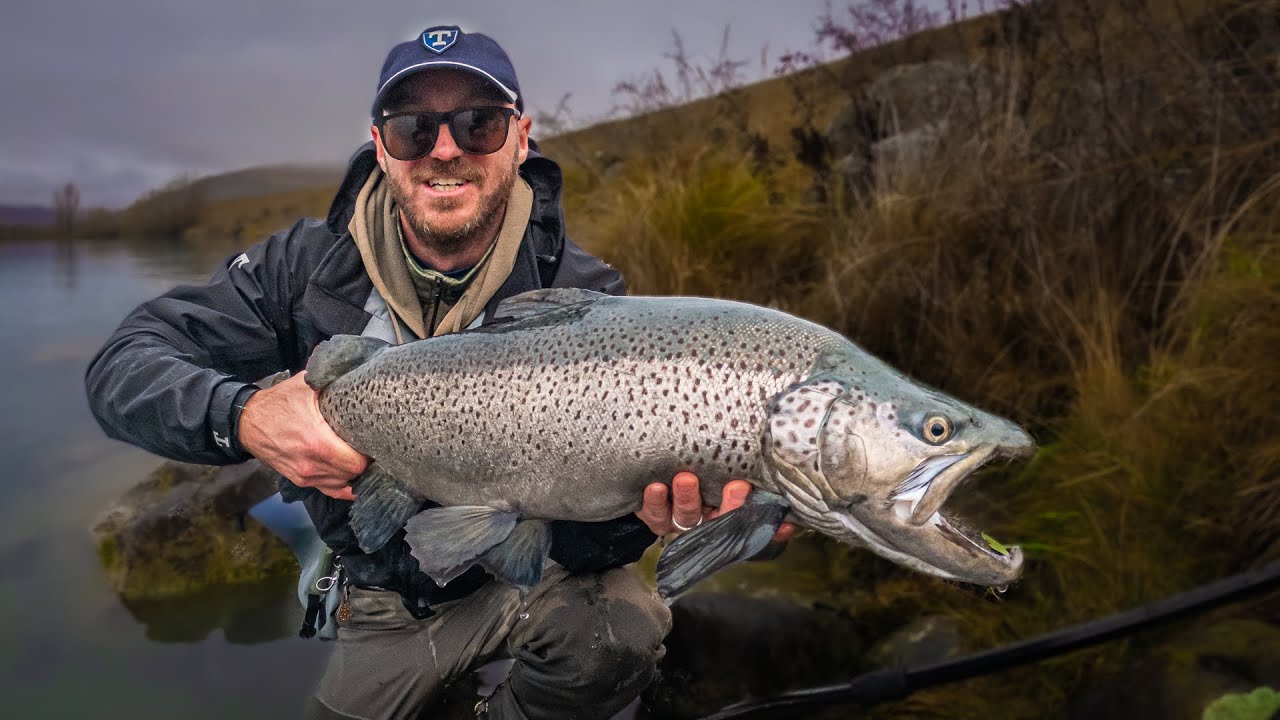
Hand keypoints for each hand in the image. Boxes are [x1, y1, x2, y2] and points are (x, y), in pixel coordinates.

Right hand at [237, 371, 368, 500]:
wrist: (248, 422)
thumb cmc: (277, 403)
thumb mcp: (305, 385)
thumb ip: (331, 377)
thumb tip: (357, 367)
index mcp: (316, 441)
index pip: (356, 462)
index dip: (370, 454)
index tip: (374, 441)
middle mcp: (312, 464)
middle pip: (352, 474)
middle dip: (365, 462)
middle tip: (370, 447)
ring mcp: (305, 475)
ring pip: (342, 483)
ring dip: (353, 472)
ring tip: (360, 456)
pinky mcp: (300, 480)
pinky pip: (329, 489)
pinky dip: (342, 484)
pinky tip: (350, 475)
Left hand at [636, 471, 795, 543]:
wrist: (655, 470)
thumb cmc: (703, 466)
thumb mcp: (728, 470)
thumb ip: (756, 483)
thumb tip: (787, 507)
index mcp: (728, 514)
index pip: (749, 522)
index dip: (763, 522)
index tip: (779, 513)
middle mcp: (706, 520)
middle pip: (721, 521)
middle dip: (731, 506)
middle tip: (738, 486)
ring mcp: (680, 519)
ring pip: (688, 517)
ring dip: (689, 498)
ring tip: (687, 479)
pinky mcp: (655, 515)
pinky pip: (655, 515)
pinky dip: (654, 502)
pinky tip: (655, 487)